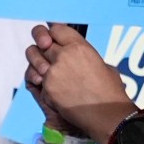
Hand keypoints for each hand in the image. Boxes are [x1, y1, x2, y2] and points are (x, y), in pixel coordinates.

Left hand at [25, 24, 135, 139]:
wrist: (105, 114)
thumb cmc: (109, 92)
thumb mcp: (103, 65)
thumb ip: (85, 57)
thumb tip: (79, 59)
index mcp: (80, 46)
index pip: (57, 28)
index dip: (53, 32)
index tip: (51, 36)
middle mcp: (64, 55)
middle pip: (41, 38)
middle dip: (40, 42)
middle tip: (42, 47)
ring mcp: (53, 71)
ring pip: (33, 56)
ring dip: (36, 61)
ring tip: (44, 68)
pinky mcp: (47, 88)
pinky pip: (36, 79)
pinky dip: (40, 82)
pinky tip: (49, 87)